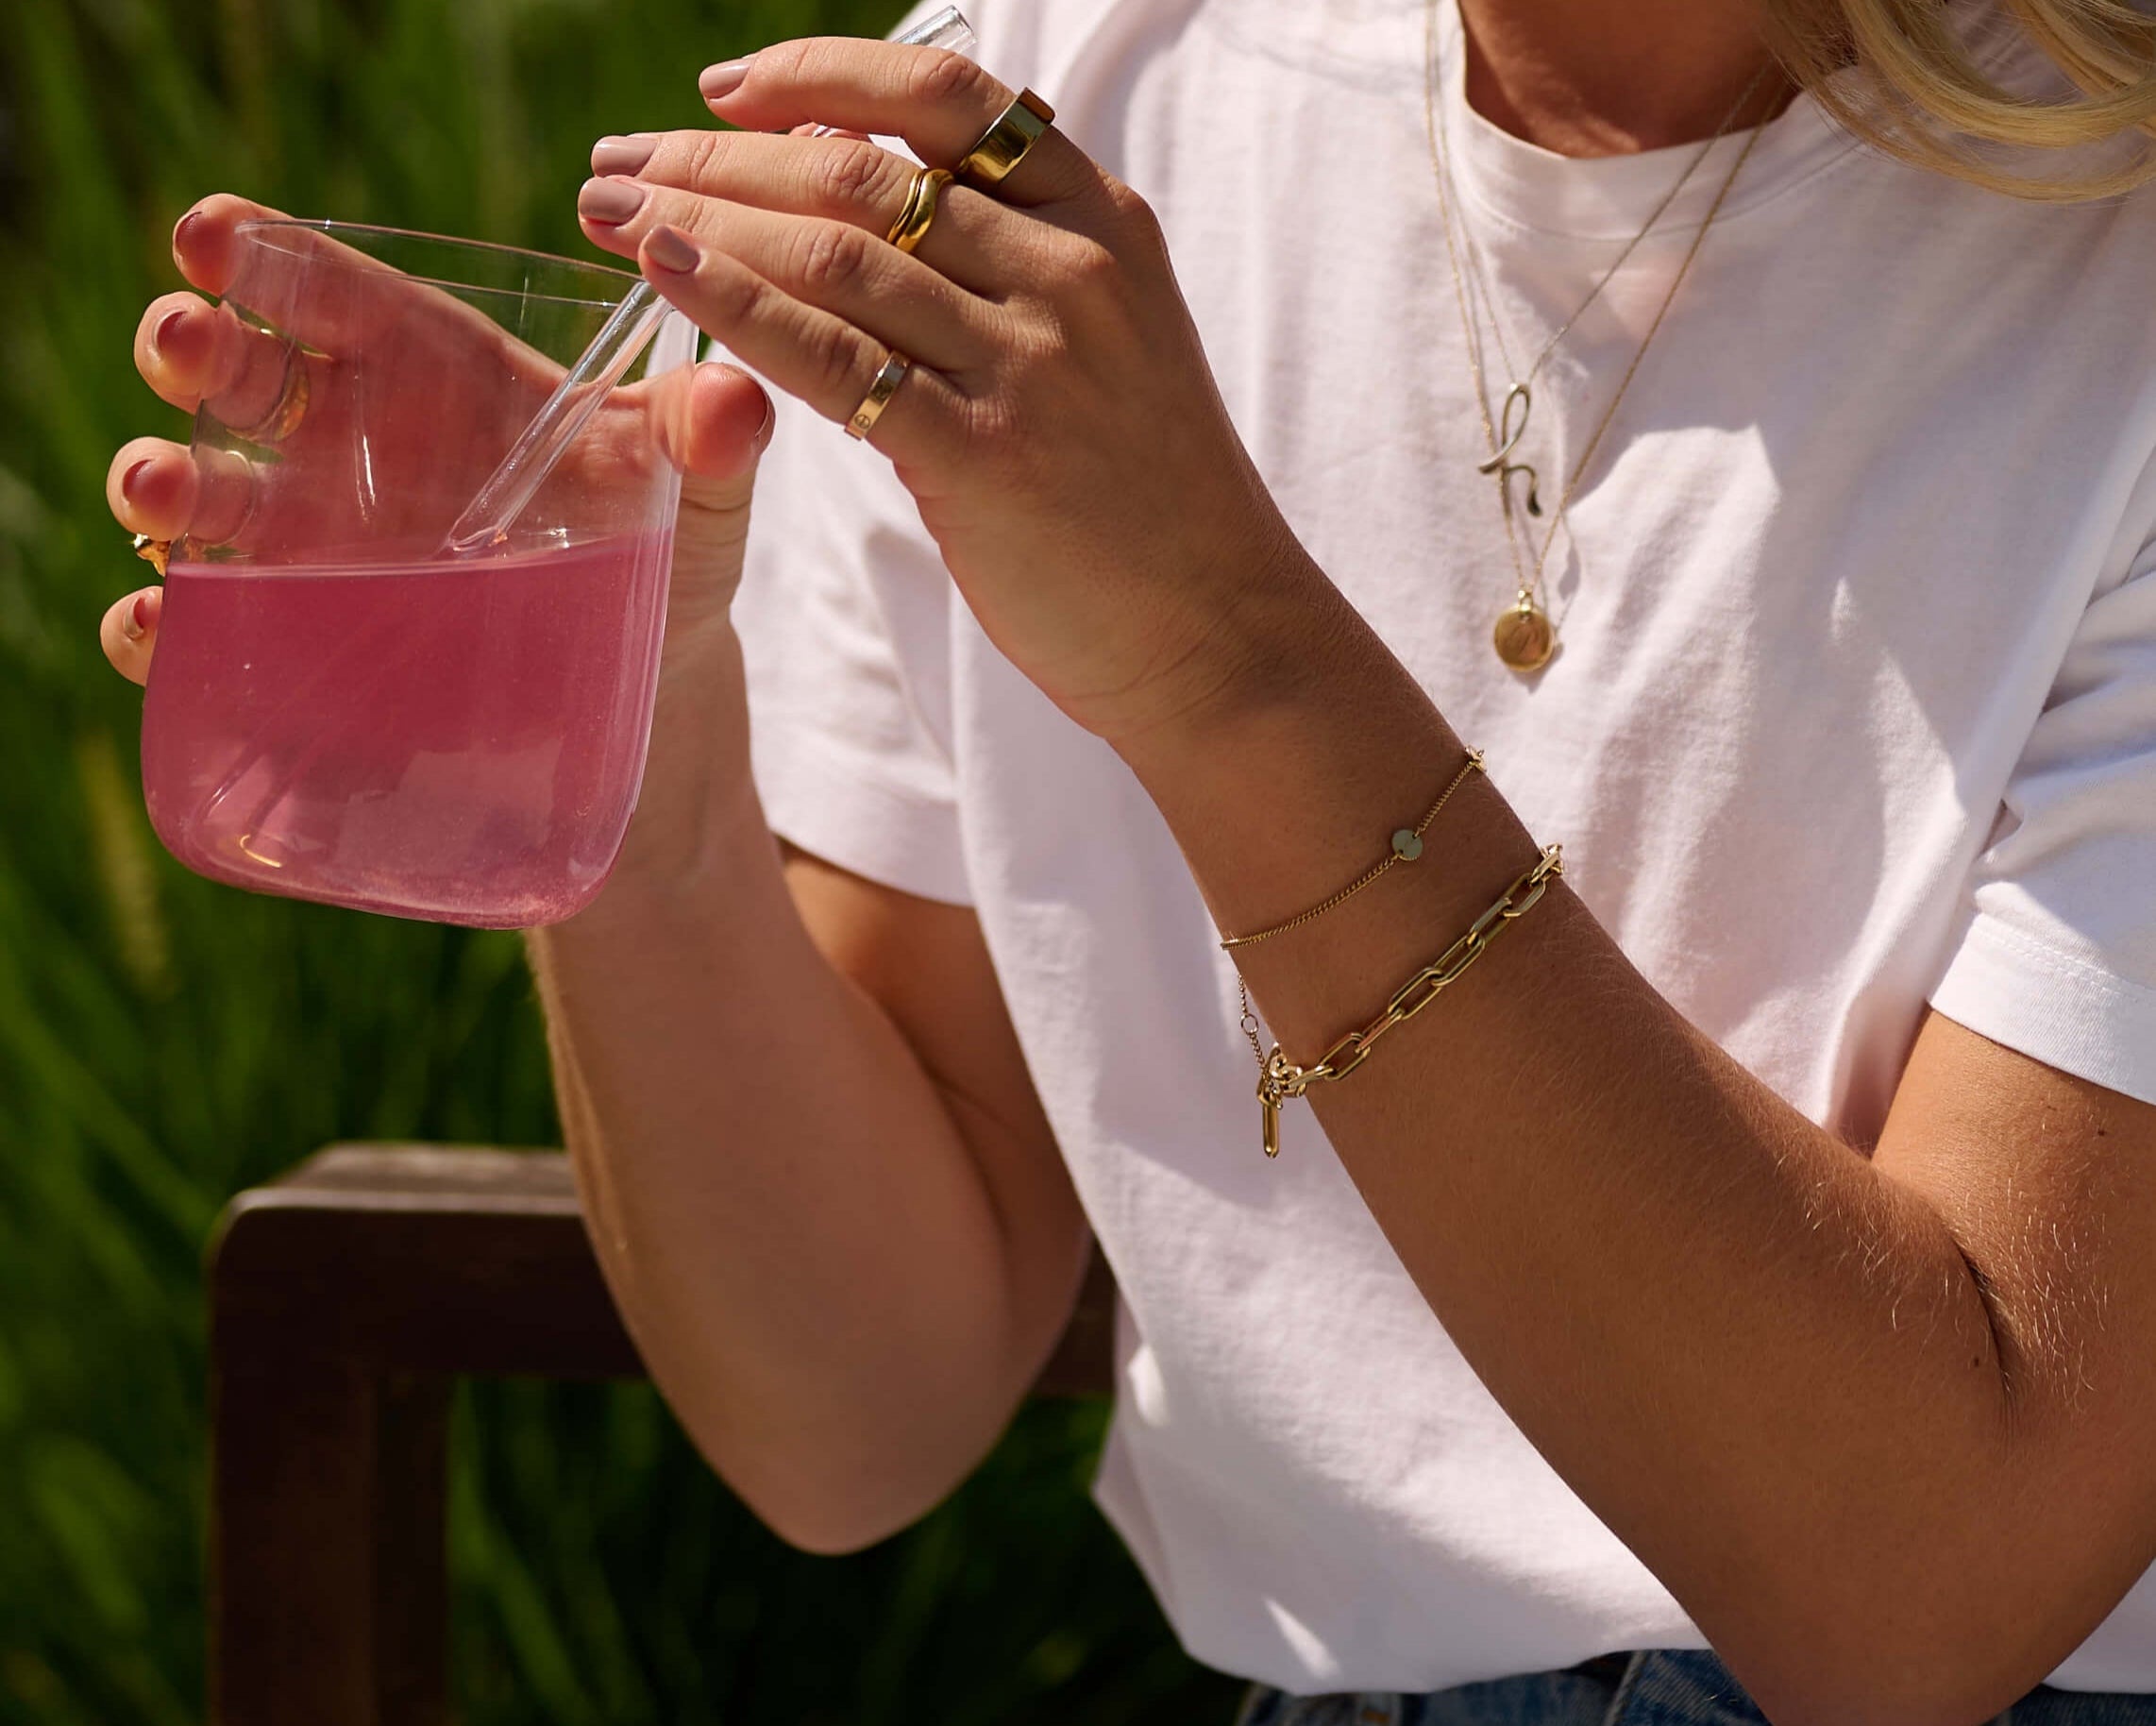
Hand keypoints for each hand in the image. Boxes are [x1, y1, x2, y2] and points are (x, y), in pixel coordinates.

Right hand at [99, 193, 774, 686]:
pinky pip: (209, 631)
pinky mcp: (300, 637)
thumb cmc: (660, 554)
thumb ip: (708, 442)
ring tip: (158, 487)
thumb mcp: (696, 496)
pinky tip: (159, 628)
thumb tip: (738, 398)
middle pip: (245, 374)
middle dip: (195, 347)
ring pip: (203, 492)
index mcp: (433, 371)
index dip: (272, 258)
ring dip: (161, 480)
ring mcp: (315, 540)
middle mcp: (353, 443)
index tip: (212, 232)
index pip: (339, 295)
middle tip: (180, 341)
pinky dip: (166, 631)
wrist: (642, 680)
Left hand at [577, 41, 1324, 749]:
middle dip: (718, 155)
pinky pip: (834, 358)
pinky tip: (665, 276)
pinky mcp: (986, 455)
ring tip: (610, 211)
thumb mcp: (1112, 343)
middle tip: (617, 163)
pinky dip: (736, 306)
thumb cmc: (1149, 498)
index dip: (820, 75)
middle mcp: (1069, 272)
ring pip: (835, 252)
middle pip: (863, 170)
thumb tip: (882, 221)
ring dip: (701, 218)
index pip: (947, 99)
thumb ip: (1017, 271)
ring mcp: (1031, 360)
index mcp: (1102, 225)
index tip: (727, 93)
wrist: (1223, 631)